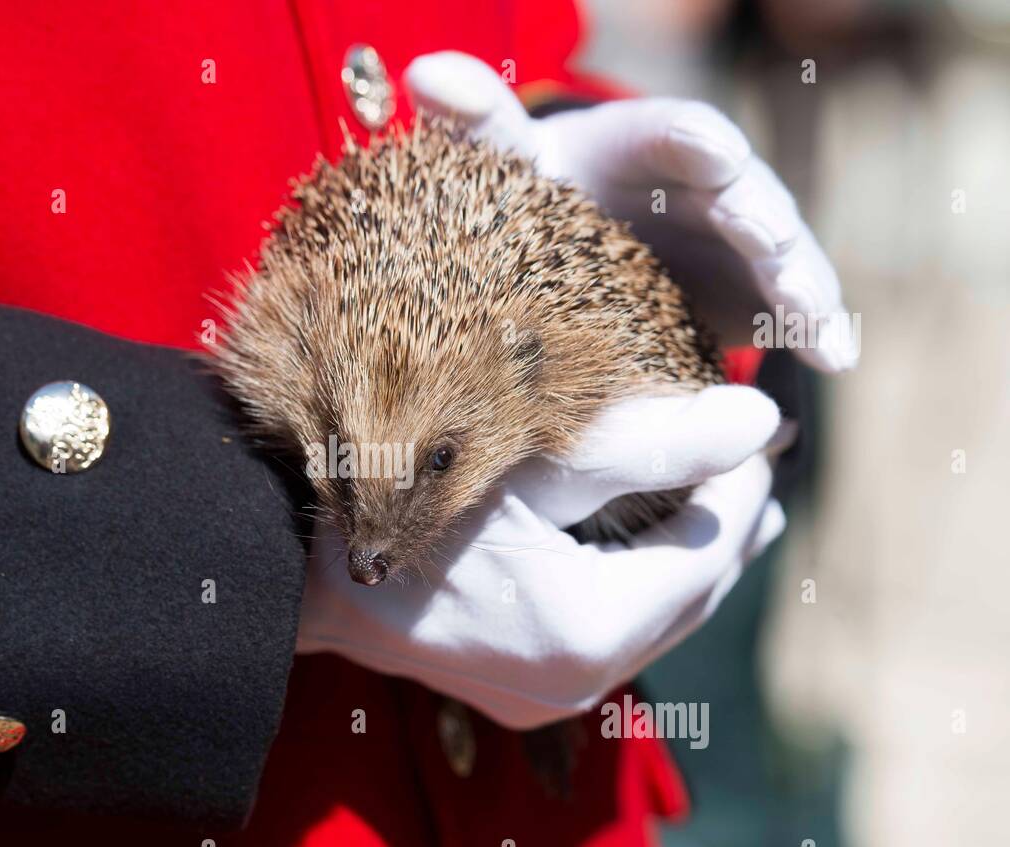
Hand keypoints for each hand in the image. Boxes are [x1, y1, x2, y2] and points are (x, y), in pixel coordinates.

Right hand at [296, 386, 785, 728]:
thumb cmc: (408, 500)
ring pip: (659, 623)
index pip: (707, 552)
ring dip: (691, 559)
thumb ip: (651, 443)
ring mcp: (552, 699)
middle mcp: (581, 684)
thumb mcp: (531, 463)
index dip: (741, 485)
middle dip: (728, 524)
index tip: (759, 426)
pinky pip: (618, 642)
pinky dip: (645, 589)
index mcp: (590, 630)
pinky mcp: (527, 696)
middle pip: (692, 597)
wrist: (309, 574)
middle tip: (757, 460)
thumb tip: (761, 418)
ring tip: (727, 501)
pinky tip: (652, 550)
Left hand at [404, 51, 856, 371]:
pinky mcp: (744, 294)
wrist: (555, 257)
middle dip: (761, 220)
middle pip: (741, 194)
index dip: (692, 142)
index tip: (714, 151)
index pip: (669, 133)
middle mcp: (695, 184)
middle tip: (769, 245)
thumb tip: (425, 72)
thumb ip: (479, 127)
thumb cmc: (526, 200)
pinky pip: (784, 308)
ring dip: (800, 284)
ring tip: (813, 323)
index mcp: (636, 146)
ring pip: (777, 255)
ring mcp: (728, 240)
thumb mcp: (503, 169)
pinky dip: (812, 329)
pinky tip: (835, 359)